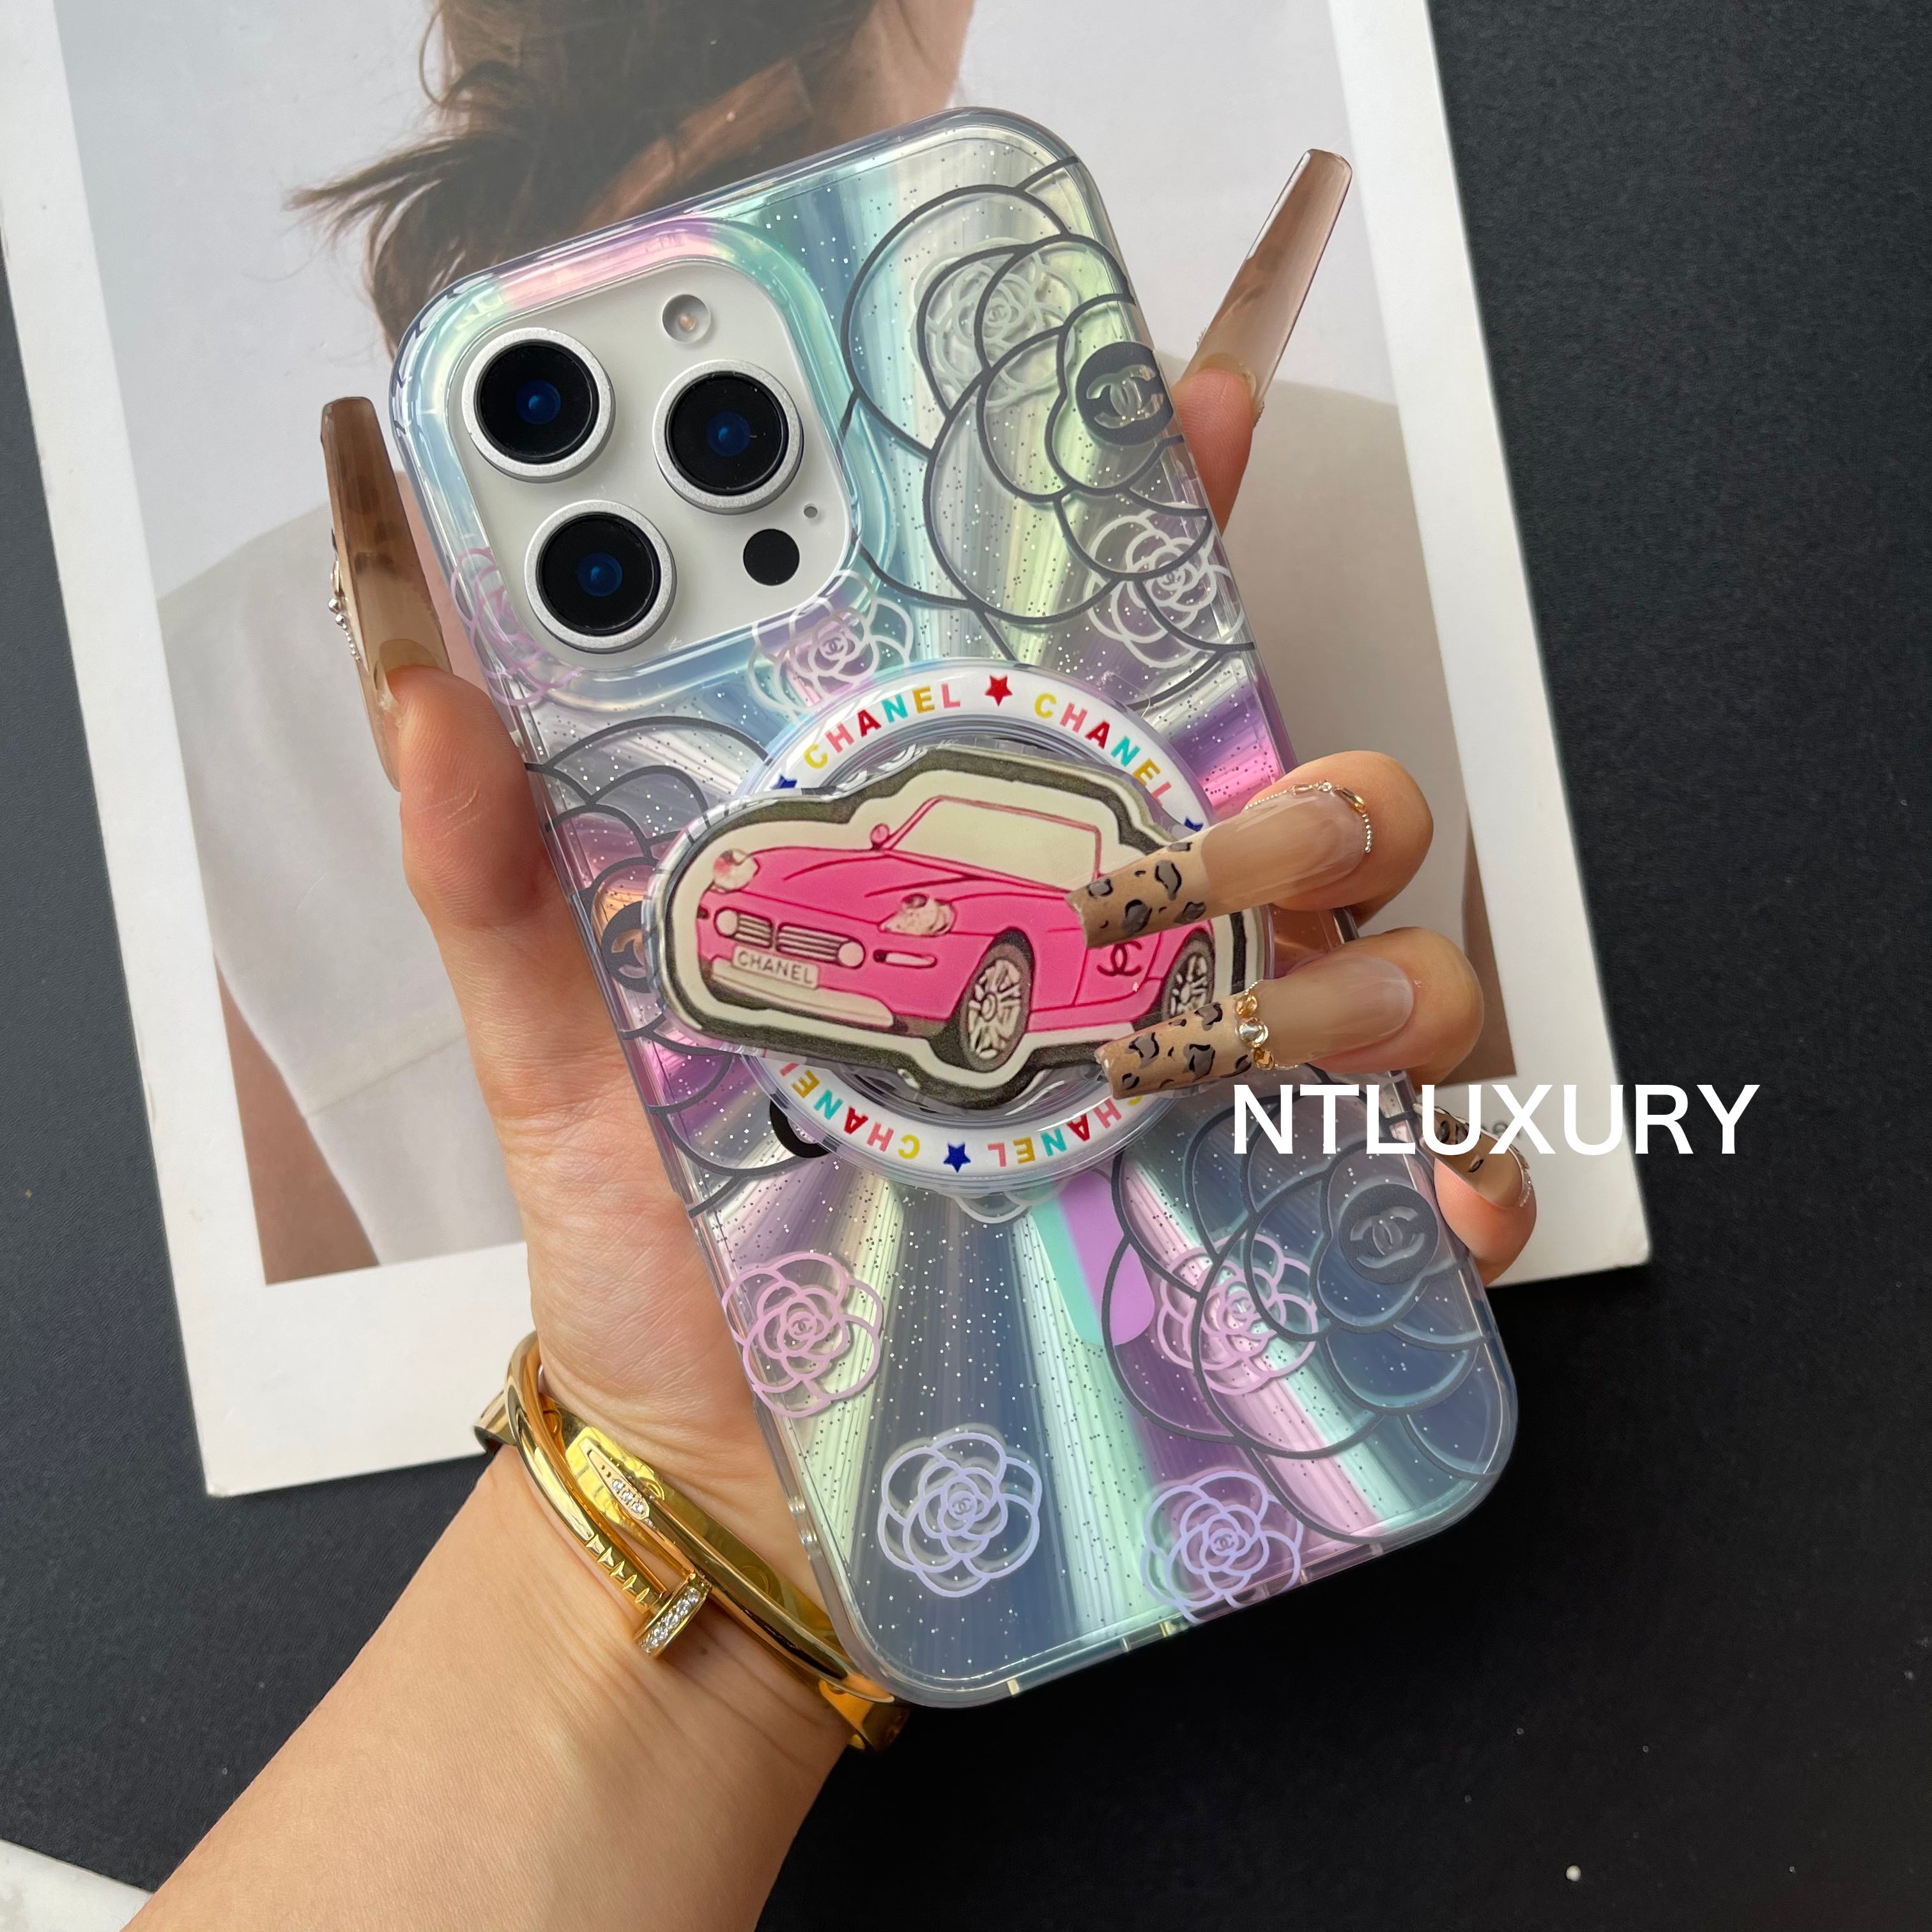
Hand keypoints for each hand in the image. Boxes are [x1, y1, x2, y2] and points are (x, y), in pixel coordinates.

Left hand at [387, 364, 1533, 1583]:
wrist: (742, 1482)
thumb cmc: (677, 1257)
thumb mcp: (567, 1062)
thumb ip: (503, 886)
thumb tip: (432, 706)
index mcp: (996, 879)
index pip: (1110, 667)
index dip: (1166, 521)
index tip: (1180, 409)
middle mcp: (1134, 967)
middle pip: (1311, 807)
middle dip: (1293, 806)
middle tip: (1173, 871)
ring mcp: (1220, 1099)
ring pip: (1401, 968)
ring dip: (1364, 987)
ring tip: (1231, 1066)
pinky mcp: (1272, 1239)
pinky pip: (1428, 1180)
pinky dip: (1453, 1178)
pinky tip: (1419, 1200)